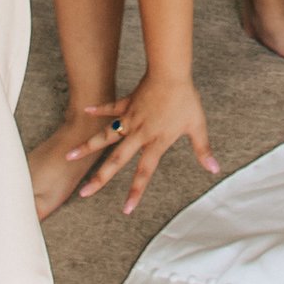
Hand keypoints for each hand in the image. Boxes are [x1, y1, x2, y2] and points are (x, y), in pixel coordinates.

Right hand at [74, 71, 217, 216]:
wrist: (172, 73)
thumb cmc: (186, 100)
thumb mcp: (197, 126)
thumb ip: (203, 150)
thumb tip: (215, 169)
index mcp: (156, 142)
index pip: (144, 172)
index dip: (136, 191)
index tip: (126, 209)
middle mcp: (139, 134)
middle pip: (116, 160)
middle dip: (100, 178)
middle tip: (84, 193)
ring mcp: (130, 118)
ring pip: (105, 136)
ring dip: (87, 147)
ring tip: (69, 156)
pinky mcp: (126, 104)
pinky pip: (110, 108)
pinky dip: (98, 109)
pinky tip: (84, 110)